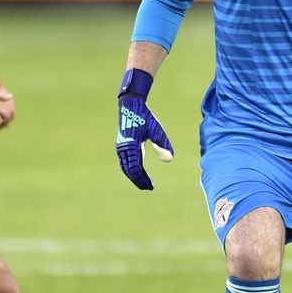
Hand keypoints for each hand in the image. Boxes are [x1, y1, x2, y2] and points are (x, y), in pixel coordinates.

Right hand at [115, 69, 173, 190]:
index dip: (143, 179)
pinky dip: (129, 168)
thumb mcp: (156, 130)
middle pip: (129, 170)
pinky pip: (124, 161)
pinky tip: (136, 170)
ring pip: (125, 166)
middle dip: (138, 180)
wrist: (131, 105)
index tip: (151, 187)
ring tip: (143, 181)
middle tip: (148, 187)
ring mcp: (121, 146)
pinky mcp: (122, 144)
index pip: (136, 169)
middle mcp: (124, 148)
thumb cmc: (145, 117)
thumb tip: (170, 160)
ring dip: (133, 175)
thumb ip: (162, 144)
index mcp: (131, 146)